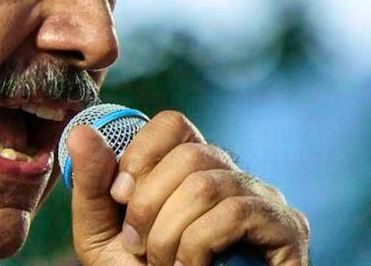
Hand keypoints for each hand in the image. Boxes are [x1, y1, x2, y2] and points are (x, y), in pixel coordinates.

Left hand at [66, 110, 309, 265]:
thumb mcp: (106, 240)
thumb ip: (94, 189)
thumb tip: (83, 132)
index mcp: (192, 172)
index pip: (173, 124)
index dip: (141, 153)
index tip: (121, 197)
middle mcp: (233, 177)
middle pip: (190, 152)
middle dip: (149, 203)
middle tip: (138, 247)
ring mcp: (265, 201)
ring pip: (208, 184)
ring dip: (170, 232)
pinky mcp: (288, 229)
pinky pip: (236, 212)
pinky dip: (198, 245)